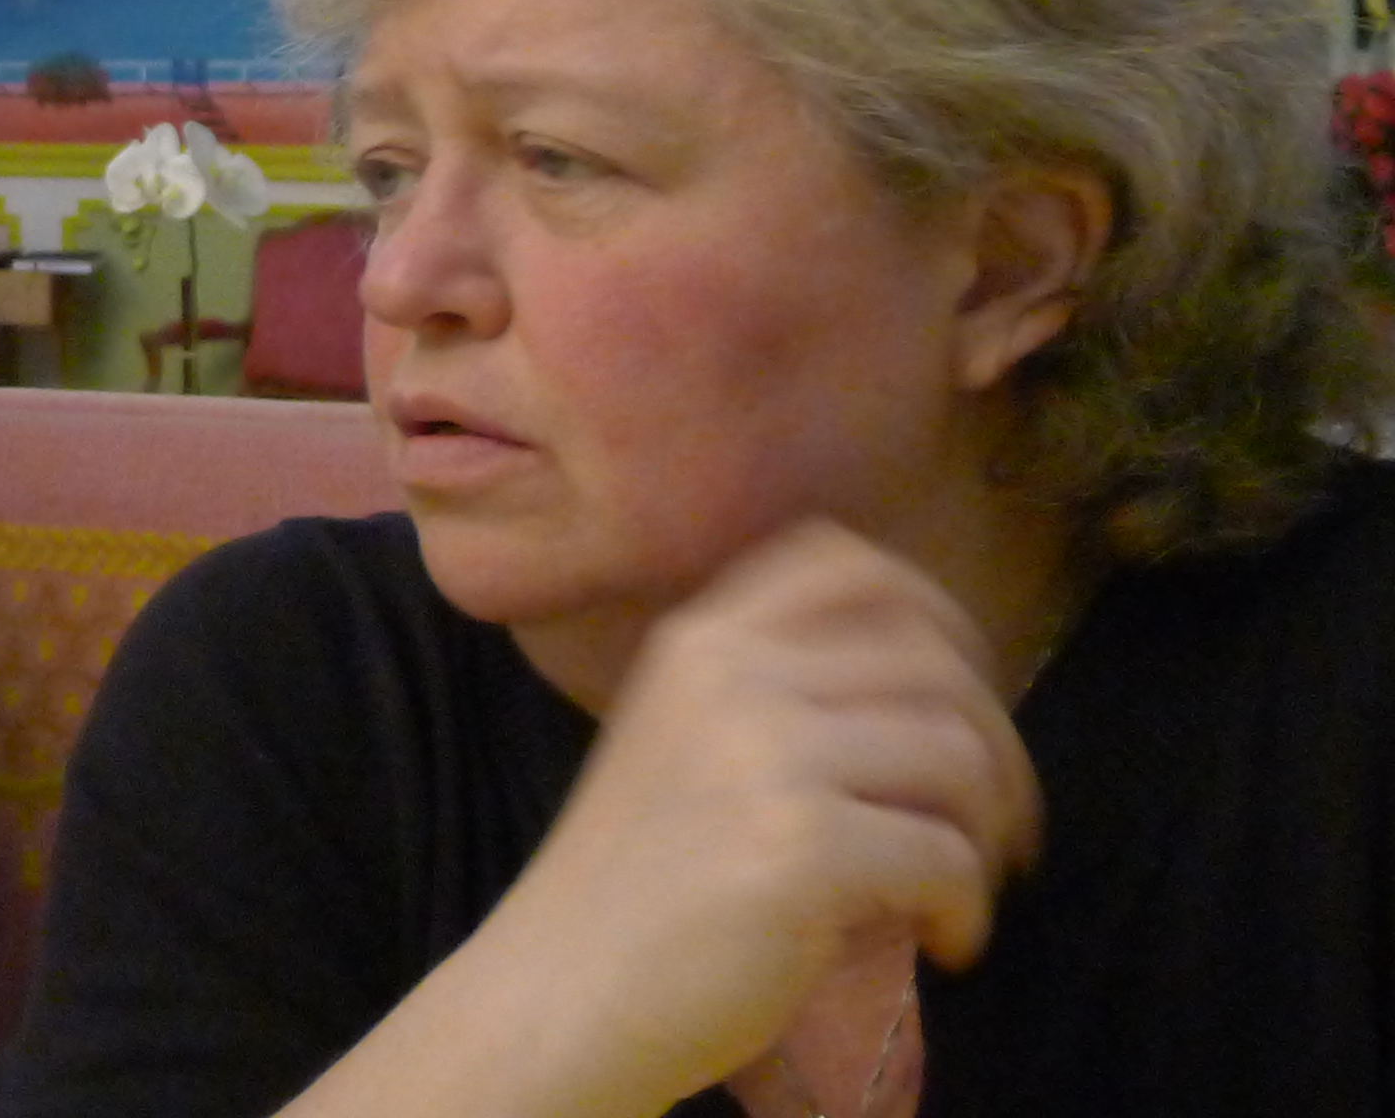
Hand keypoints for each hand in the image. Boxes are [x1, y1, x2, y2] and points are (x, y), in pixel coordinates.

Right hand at [464, 523, 1040, 1112]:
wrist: (561, 994)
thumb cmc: (636, 887)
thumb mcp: (684, 745)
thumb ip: (773, 696)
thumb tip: (941, 691)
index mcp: (698, 642)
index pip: (847, 562)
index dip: (936, 615)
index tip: (960, 694)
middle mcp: (730, 675)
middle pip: (934, 662)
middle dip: (996, 746)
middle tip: (996, 823)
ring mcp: (765, 755)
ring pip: (959, 754)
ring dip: (985, 834)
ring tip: (955, 893)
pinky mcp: (802, 847)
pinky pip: (950, 856)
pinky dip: (967, 910)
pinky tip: (937, 943)